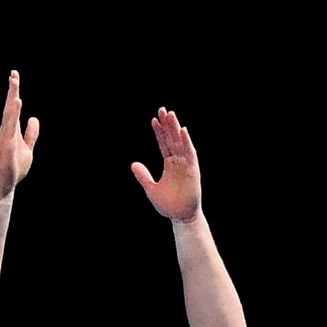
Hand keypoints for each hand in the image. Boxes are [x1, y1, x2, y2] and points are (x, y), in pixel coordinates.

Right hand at [0, 69, 40, 197]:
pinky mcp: (6, 141)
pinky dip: (14, 111)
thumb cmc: (13, 168)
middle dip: (13, 88)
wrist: (3, 183)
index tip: (14, 75)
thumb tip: (34, 119)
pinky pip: (10, 123)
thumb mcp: (27, 147)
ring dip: (13, 95)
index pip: (13, 107)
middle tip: (14, 72)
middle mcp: (7, 129)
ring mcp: (6, 134)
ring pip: (10, 111)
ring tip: (14, 80)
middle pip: (11, 105)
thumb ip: (31, 133)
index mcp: (11, 129)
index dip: (14, 91)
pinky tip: (17, 100)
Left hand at [130, 107, 201, 221]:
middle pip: (172, 139)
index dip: (159, 132)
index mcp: (169, 165)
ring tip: (171, 114)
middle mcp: (178, 162)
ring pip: (181, 142)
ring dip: (176, 128)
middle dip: (167, 125)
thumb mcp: (150, 189)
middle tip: (162, 109)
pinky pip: (190, 153)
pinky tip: (183, 130)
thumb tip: (133, 164)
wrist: (180, 217)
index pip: (164, 144)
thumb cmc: (168, 205)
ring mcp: (186, 165)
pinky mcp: (193, 170)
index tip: (154, 119)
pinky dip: (187, 141)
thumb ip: (143, 176)